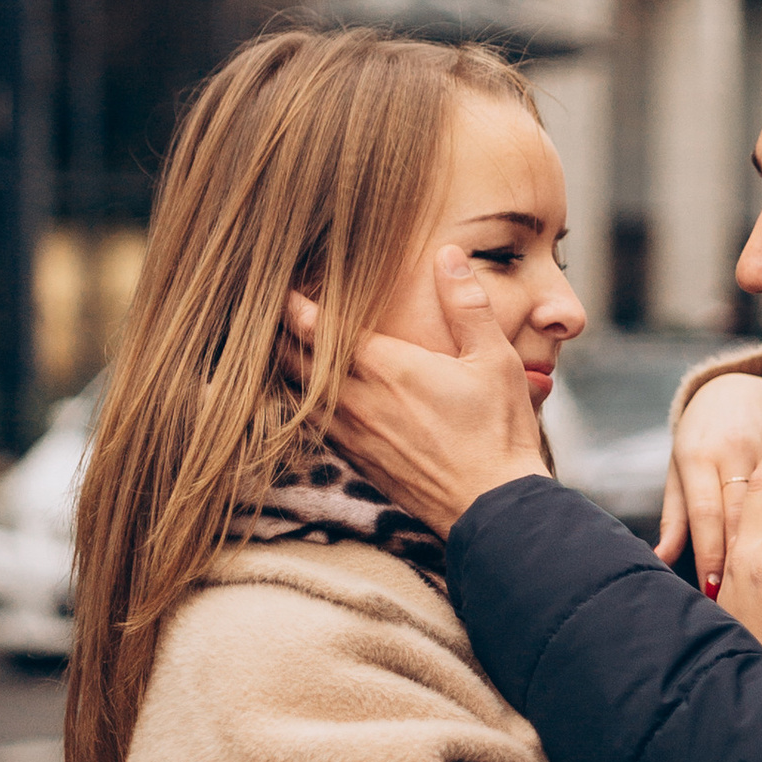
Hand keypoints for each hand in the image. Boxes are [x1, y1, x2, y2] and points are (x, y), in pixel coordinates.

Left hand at [285, 249, 546, 533]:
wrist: (492, 507)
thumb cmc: (498, 432)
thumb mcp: (494, 359)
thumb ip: (467, 304)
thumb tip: (448, 255)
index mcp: (386, 368)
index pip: (317, 328)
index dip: (290, 304)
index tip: (276, 284)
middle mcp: (358, 401)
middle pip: (293, 360)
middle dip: (276, 332)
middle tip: (263, 309)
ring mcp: (353, 435)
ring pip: (297, 394)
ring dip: (284, 368)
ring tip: (272, 345)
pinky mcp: (358, 460)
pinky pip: (312, 426)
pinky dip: (300, 404)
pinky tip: (303, 396)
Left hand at [659, 369, 761, 590]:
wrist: (733, 387)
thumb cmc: (699, 439)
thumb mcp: (679, 471)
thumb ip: (675, 517)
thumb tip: (660, 558)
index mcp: (696, 459)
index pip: (705, 514)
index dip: (710, 554)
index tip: (715, 590)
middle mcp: (729, 451)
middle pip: (740, 511)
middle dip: (742, 555)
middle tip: (747, 595)